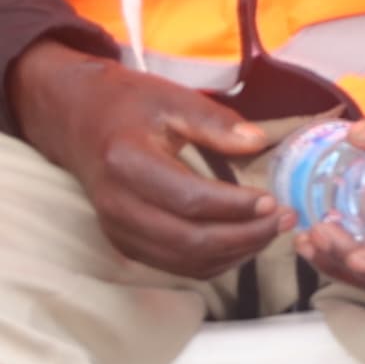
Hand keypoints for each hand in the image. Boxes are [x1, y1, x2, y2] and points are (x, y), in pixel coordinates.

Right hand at [5, 39, 291, 279]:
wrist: (79, 121)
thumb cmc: (129, 104)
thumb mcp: (172, 98)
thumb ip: (216, 122)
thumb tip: (259, 141)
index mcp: (128, 163)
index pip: (189, 200)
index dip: (235, 206)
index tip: (273, 200)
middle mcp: (117, 205)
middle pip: (187, 240)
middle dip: (244, 236)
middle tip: (285, 219)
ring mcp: (117, 229)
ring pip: (182, 261)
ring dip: (233, 253)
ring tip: (272, 231)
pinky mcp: (123, 241)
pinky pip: (172, 265)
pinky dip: (212, 262)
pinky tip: (243, 243)